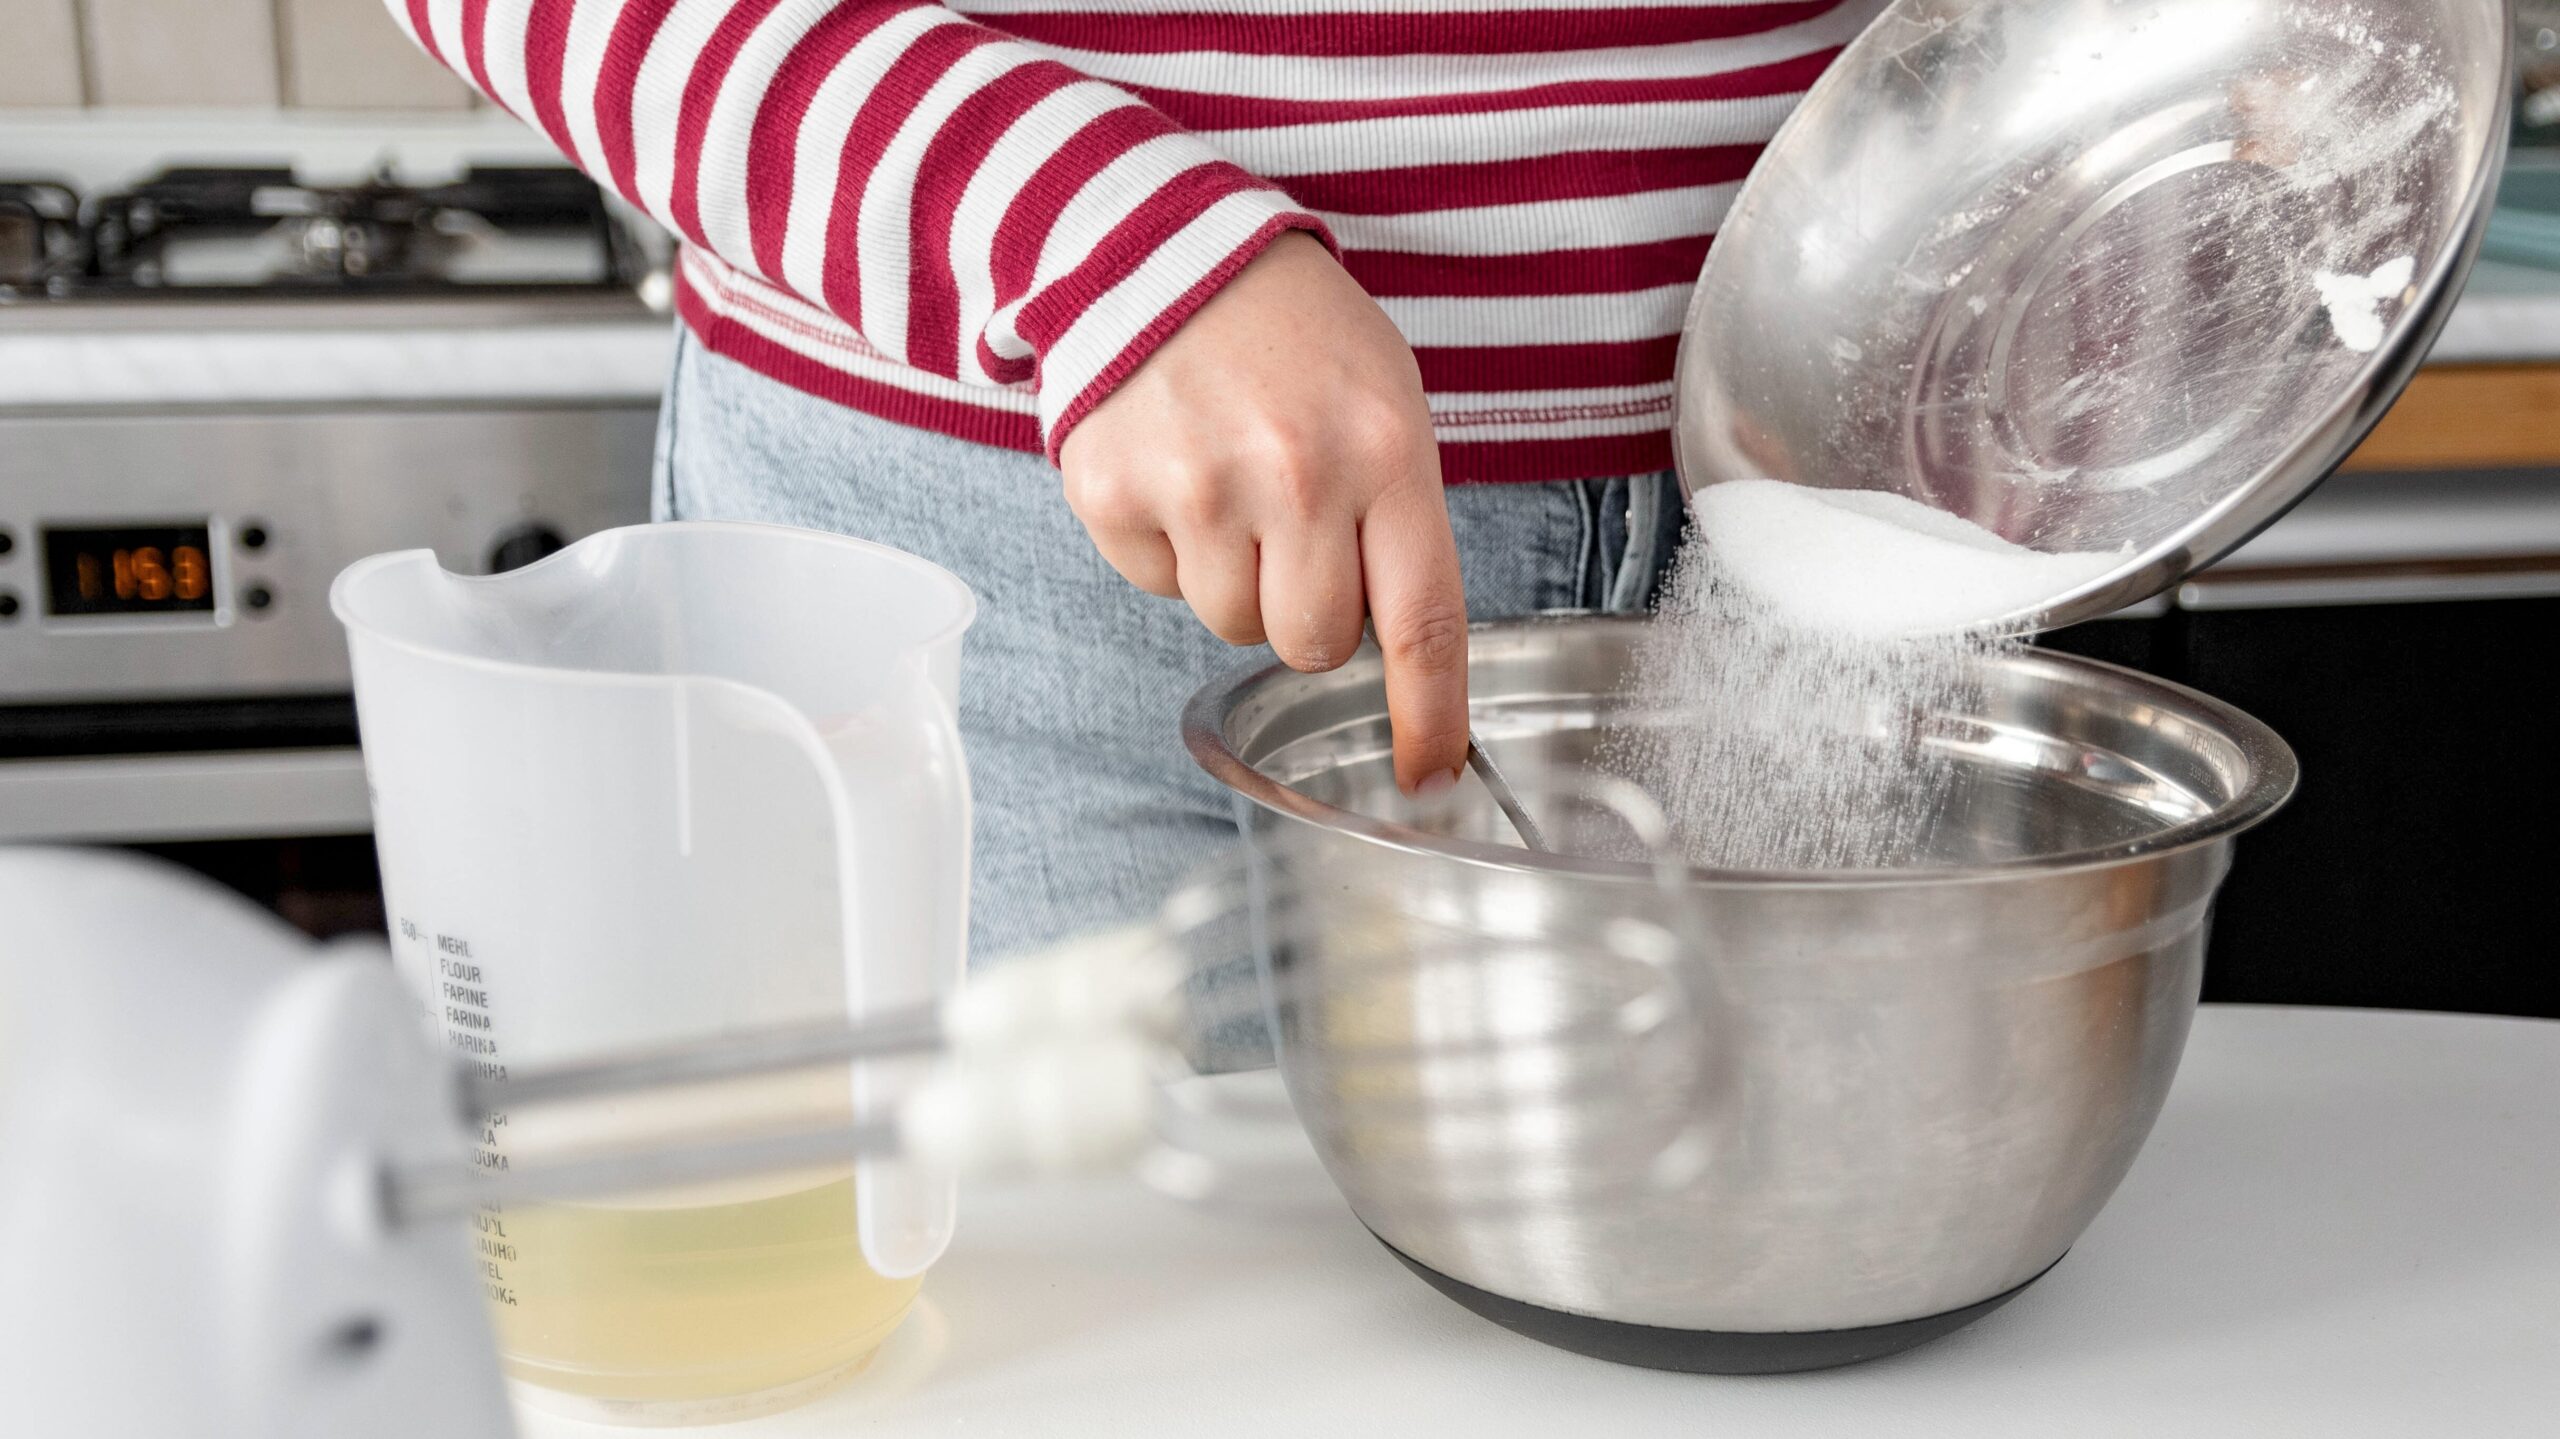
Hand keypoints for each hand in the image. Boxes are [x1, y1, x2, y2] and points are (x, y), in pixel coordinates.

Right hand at [1059, 231, 1468, 794]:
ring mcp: (1199, 488)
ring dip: (1237, 577)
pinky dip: (1170, 547)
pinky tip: (1176, 469)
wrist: (1155, 247)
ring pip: (1233, 624)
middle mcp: (1297, 477)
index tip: (1429, 775)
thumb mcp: (1383, 396)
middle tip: (1297, 534)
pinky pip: (1159, 586)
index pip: (1422, 622)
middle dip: (1312, 614)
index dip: (1429, 715)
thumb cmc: (1288, 331)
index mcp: (1387, 450)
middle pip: (1314, 644)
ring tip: (1230, 481)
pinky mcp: (1115, 495)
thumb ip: (1397, 512)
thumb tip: (1395, 648)